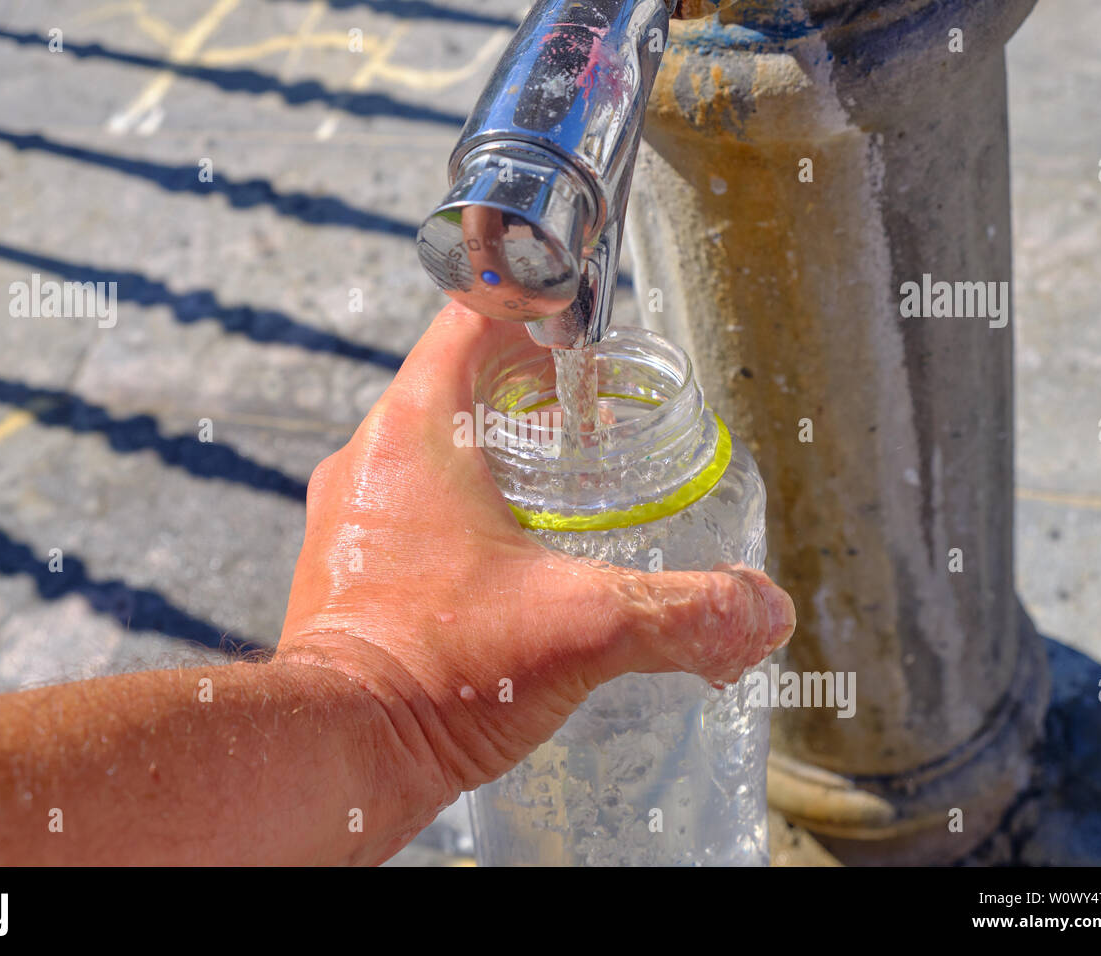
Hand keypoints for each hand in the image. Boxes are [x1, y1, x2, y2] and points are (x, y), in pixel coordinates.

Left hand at [276, 303, 795, 804]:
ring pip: (428, 448)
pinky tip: (504, 560)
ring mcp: (347, 513)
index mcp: (416, 427)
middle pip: (457, 382)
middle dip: (527, 392)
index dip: (537, 306)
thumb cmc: (437, 672)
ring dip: (492, 453)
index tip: (585, 337)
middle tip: (590, 423)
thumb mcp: (582, 626)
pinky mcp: (344, 566)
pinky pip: (405, 506)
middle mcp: (368, 457)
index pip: (473, 313)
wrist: (339, 756)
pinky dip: (458, 509)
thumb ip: (685, 611)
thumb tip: (761, 609)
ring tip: (558, 492)